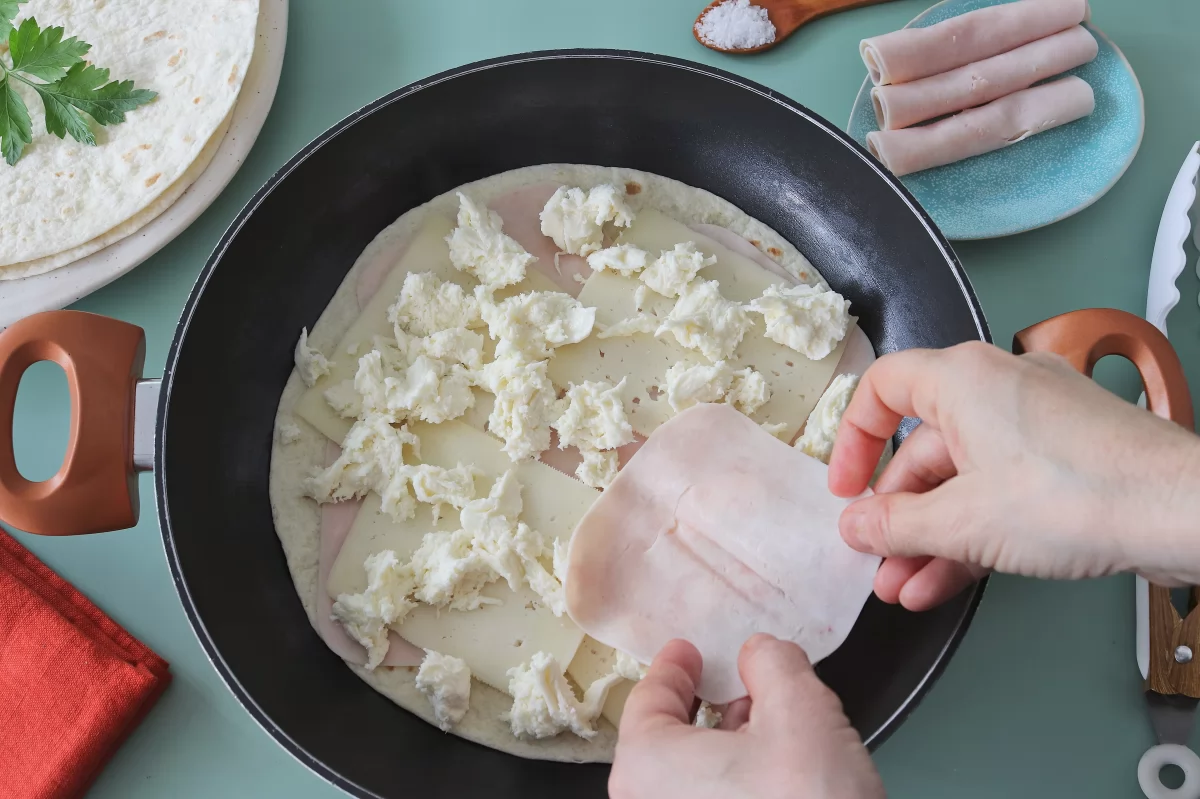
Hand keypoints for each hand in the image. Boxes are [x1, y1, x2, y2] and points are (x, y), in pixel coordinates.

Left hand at [610, 635, 883, 798]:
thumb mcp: (800, 709)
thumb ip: (772, 664)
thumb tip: (761, 653)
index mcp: (645, 765)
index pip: (649, 699)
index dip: (673, 667)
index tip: (687, 650)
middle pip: (669, 740)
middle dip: (707, 707)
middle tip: (739, 684)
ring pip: (690, 779)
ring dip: (726, 748)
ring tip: (772, 727)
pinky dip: (734, 785)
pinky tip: (778, 775)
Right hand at [829, 342, 1199, 609]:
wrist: (1181, 512)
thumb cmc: (1077, 492)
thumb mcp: (962, 520)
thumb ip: (895, 526)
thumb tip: (855, 526)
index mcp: (961, 379)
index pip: (882, 389)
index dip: (852, 440)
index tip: (844, 489)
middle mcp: (996, 388)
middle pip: (923, 449)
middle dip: (897, 516)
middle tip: (878, 560)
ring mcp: (1036, 423)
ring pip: (962, 479)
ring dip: (930, 537)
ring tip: (906, 587)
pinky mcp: (1067, 457)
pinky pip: (1000, 490)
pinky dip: (972, 531)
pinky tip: (947, 581)